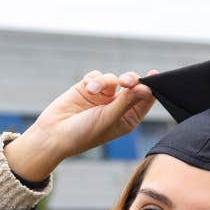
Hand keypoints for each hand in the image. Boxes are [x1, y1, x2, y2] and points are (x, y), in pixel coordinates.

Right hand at [5, 69, 158, 181]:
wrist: (53, 134)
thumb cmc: (83, 134)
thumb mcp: (109, 118)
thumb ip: (127, 101)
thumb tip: (147, 88)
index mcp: (127, 119)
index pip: (145, 100)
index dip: (151, 87)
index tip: (155, 75)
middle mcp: (117, 107)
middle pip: (132, 85)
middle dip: (130, 80)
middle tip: (127, 81)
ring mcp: (102, 98)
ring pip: (113, 78)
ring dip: (106, 81)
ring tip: (95, 89)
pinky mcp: (87, 88)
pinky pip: (97, 76)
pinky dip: (94, 80)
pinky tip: (87, 88)